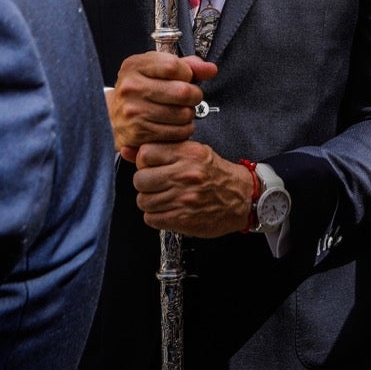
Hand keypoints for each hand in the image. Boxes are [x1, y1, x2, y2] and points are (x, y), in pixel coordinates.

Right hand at [107, 52, 216, 162]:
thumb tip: (211, 69)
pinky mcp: (139, 133)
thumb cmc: (140, 90)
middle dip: (194, 95)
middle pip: (182, 92)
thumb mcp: (157, 69)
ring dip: (189, 114)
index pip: (173, 66)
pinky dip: (183, 130)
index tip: (185, 78)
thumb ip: (187, 65)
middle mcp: (131, 87)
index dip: (188, 73)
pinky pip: (177, 133)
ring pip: (183, 114)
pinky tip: (176, 124)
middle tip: (190, 97)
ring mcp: (133, 111)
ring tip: (181, 111)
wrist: (111, 117)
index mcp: (135, 66)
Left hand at [133, 141, 250, 236]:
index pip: (145, 153)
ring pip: (143, 201)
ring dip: (150, 201)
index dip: (145, 161)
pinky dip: (156, 216)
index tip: (152, 165)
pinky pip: (151, 218)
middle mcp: (186, 175)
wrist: (242, 198)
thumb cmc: (217, 174)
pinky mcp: (183, 219)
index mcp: (188, 153)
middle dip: (145, 183)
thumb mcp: (192, 152)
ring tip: (164, 197)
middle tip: (156, 184)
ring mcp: (184, 198)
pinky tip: (168, 209)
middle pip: (140, 179)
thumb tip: (127, 150)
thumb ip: (160, 150)